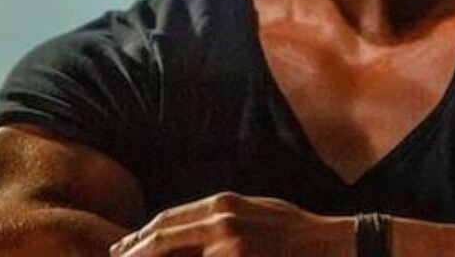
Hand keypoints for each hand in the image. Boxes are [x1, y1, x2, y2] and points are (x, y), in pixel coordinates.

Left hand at [109, 191, 354, 256]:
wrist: (330, 244)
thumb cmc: (294, 230)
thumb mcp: (255, 210)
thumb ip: (222, 217)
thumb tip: (191, 229)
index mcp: (223, 203)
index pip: (168, 219)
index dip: (142, 235)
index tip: (124, 247)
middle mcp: (220, 220)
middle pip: (163, 237)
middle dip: (135, 253)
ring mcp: (228, 244)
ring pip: (174, 254)